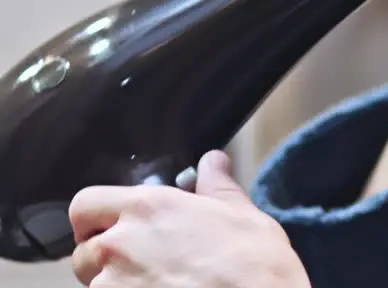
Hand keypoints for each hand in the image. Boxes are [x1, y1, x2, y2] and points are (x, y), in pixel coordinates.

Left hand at [68, 151, 309, 287]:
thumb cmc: (255, 264)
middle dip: (105, 260)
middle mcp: (120, 245)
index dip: (95, 217)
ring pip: (96, 287)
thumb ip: (217, 187)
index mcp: (147, 208)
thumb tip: (213, 161)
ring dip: (118, 287)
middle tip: (142, 266)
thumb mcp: (244, 216)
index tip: (115, 227)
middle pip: (84, 253)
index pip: (87, 204)